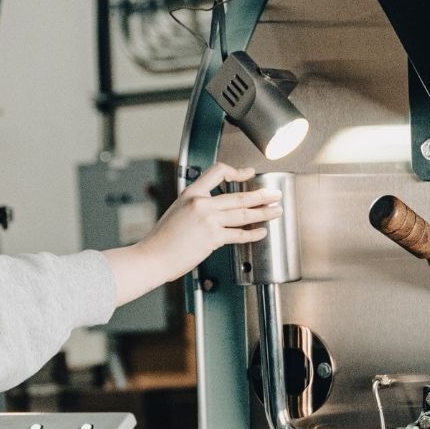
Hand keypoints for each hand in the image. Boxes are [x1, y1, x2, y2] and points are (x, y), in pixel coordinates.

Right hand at [102, 163, 282, 304]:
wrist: (153, 256)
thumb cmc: (162, 240)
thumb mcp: (177, 212)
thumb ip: (195, 207)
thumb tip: (212, 210)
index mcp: (191, 193)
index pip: (217, 171)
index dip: (237, 172)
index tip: (248, 174)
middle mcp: (201, 203)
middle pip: (239, 195)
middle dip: (262, 195)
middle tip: (275, 194)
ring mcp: (208, 219)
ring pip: (243, 213)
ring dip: (264, 212)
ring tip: (276, 211)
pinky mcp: (212, 237)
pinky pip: (239, 234)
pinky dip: (253, 233)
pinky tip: (262, 231)